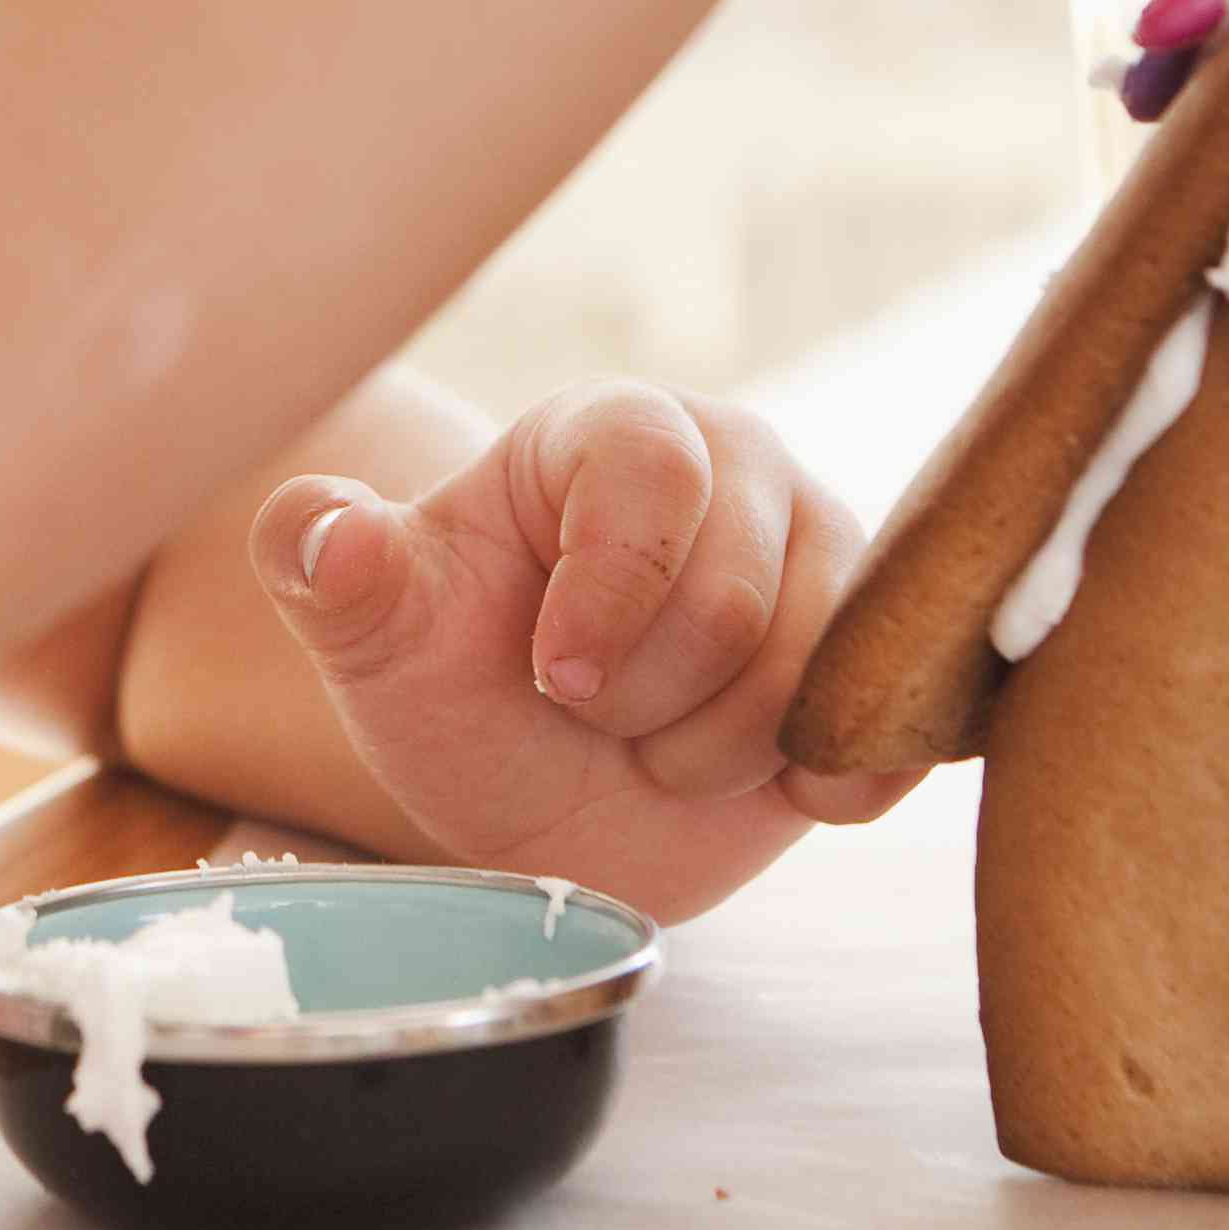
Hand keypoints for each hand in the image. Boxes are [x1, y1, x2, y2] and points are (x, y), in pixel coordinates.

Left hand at [243, 384, 917, 923]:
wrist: (546, 797)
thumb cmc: (460, 690)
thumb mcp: (379, 641)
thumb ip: (334, 571)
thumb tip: (326, 532)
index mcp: (616, 432)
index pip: (651, 473)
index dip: (605, 595)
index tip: (548, 678)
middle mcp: (742, 469)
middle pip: (738, 600)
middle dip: (643, 702)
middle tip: (590, 711)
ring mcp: (829, 557)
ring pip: (821, 671)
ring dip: (716, 753)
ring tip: (658, 740)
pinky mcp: (885, 651)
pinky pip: (902, 722)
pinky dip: (827, 782)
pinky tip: (763, 785)